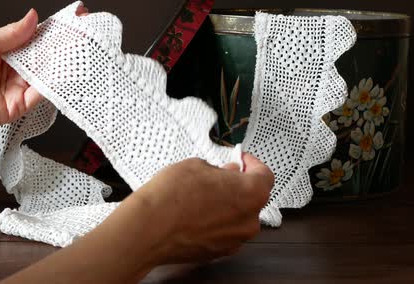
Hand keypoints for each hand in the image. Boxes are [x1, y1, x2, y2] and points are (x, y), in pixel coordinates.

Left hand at [0, 4, 89, 139]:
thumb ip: (11, 34)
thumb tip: (33, 17)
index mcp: (9, 50)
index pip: (38, 38)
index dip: (55, 30)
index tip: (73, 19)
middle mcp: (18, 69)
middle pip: (48, 56)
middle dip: (65, 46)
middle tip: (83, 35)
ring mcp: (21, 87)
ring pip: (49, 75)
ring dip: (63, 64)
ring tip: (79, 52)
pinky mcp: (21, 105)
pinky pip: (42, 95)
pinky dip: (53, 86)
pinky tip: (62, 75)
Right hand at [131, 153, 273, 263]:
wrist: (148, 229)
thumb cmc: (171, 198)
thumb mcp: (196, 166)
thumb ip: (219, 170)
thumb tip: (224, 174)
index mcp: (251, 194)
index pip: (264, 175)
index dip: (252, 164)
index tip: (242, 160)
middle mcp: (248, 221)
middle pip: (252, 198)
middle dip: (238, 185)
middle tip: (219, 176)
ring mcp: (234, 240)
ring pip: (237, 217)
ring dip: (226, 205)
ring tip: (200, 196)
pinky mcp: (218, 252)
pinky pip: (223, 232)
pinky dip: (214, 222)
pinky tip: (194, 213)